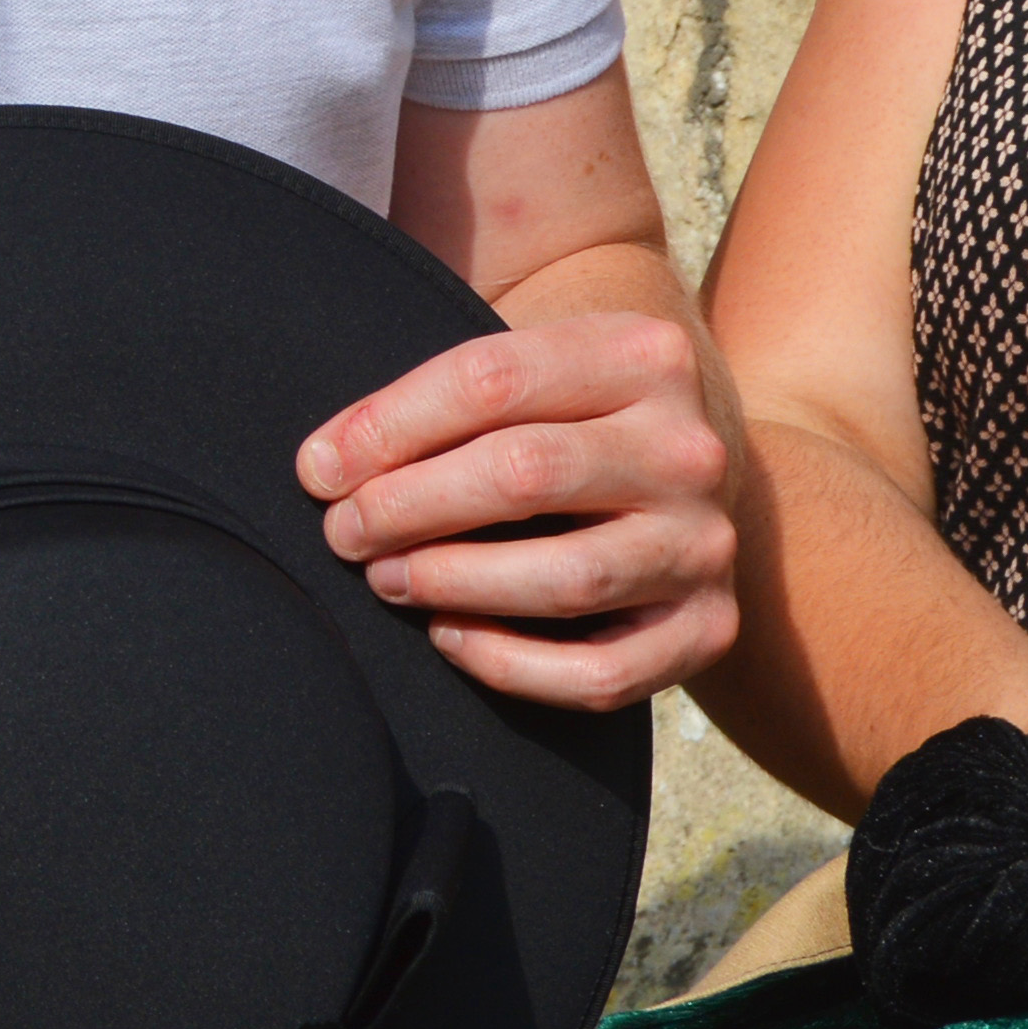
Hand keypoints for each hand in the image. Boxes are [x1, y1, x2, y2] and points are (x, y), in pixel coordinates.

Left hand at [298, 308, 737, 707]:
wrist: (690, 476)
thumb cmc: (568, 420)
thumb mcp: (532, 369)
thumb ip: (440, 395)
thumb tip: (324, 467)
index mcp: (641, 355)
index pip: (492, 379)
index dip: (389, 427)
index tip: (318, 469)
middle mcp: (689, 448)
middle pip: (525, 474)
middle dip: (408, 507)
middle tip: (341, 532)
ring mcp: (706, 544)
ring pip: (567, 578)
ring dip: (452, 582)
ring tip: (384, 577)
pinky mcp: (709, 630)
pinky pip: (601, 673)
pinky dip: (510, 666)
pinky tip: (448, 636)